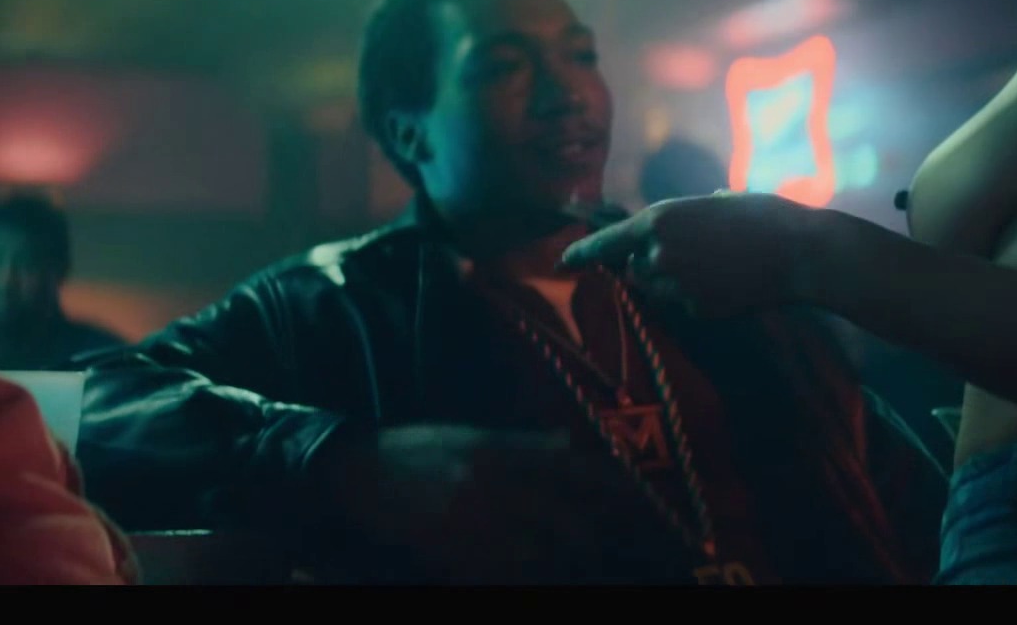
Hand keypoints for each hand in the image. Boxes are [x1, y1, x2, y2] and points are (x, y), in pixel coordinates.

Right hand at [312, 424, 688, 582]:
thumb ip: (527, 443)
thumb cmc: (420, 448)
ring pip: (548, 558)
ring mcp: (478, 523)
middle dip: (611, 547)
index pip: (584, 473)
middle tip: (649, 561)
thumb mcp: (476, 434)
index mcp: (511, 451)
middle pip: (575, 524)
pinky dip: (534, 581)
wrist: (355, 469)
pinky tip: (554, 582)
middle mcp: (503, 485)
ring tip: (614, 580)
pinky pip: (507, 577)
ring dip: (581, 571)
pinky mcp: (455, 554)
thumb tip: (571, 445)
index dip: (625, 497)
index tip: (661, 516)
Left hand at [560, 192, 824, 317]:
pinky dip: (703, 300)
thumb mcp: (717, 202)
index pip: (607, 242)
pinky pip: (687, 307)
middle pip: (636, 270)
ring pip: (660, 291)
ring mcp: (676, 285)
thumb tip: (688, 223)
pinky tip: (733, 285)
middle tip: (696, 255)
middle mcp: (658, 253)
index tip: (561, 263)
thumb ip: (690, 215)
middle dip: (654, 266)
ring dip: (677, 284)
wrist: (799, 251)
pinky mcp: (696, 310)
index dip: (582, 253)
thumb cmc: (764, 217)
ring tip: (720, 268)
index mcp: (658, 219)